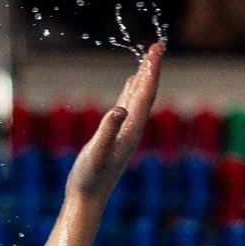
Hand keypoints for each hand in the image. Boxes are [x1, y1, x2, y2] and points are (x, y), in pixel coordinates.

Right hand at [64, 43, 162, 209]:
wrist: (87, 199)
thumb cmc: (89, 179)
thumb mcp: (96, 154)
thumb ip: (107, 131)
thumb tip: (119, 109)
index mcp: (131, 129)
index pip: (145, 95)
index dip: (151, 70)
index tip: (156, 48)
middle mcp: (133, 129)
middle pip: (147, 93)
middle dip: (152, 69)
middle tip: (157, 45)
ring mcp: (125, 132)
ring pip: (139, 98)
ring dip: (144, 78)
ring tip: (148, 58)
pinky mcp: (115, 135)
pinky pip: (127, 106)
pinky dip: (131, 91)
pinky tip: (130, 83)